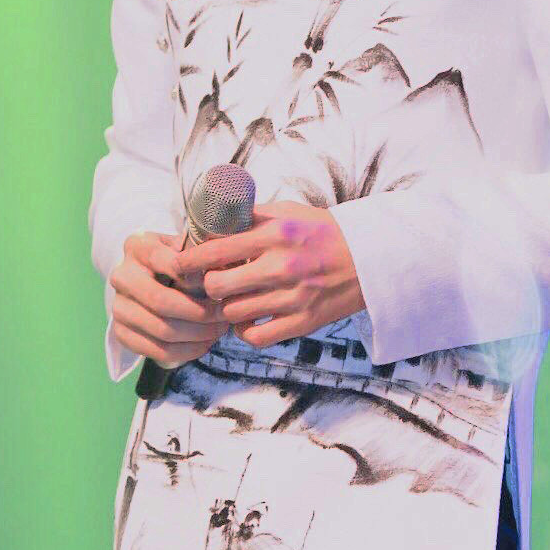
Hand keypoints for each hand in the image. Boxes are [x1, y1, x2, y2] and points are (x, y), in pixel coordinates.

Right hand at [109, 230, 231, 368]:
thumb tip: (224, 271)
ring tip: (219, 330)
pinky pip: (157, 351)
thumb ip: (200, 254)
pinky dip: (186, 351)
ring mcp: (118, 306)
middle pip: (161, 301)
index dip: (195, 278)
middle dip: (199, 313)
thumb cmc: (175, 258)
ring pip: (162, 330)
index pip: (169, 264)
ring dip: (197, 335)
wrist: (147, 277)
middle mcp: (122, 276)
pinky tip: (205, 343)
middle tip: (225, 315)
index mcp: (138, 247)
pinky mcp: (121, 333)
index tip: (219, 287)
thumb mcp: (185, 247)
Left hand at [170, 201, 365, 348]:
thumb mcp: (290, 212)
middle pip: (218, 287)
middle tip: (211, 283)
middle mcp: (282, 266)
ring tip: (232, 299)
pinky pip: (257, 336)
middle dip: (207, 286)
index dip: (190, 260)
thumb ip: (252, 216)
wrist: (370, 259)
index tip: (179, 265)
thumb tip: (213, 220)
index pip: (217, 250)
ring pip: (233, 313)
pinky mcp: (303, 322)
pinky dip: (246, 330)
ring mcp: (292, 297)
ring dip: (226, 308)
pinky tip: (249, 319)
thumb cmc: (324, 233)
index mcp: (276, 234)